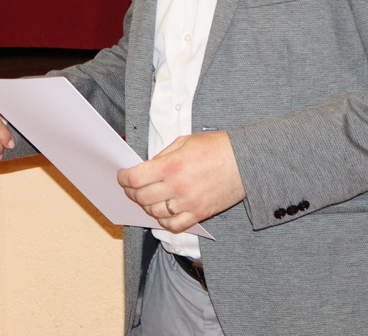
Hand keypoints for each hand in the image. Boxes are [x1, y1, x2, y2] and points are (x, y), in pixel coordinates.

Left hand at [117, 132, 244, 233]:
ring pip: (154, 213)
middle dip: (131, 191)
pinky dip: (163, 222)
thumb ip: (163, 156)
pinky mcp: (200, 214)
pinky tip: (163, 212)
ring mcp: (188, 203)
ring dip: (146, 205)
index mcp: (171, 166)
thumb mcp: (185, 141)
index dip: (123, 178)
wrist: (245, 161)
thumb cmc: (217, 147)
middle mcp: (177, 187)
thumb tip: (147, 167)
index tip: (122, 176)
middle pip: (141, 197)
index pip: (135, 178)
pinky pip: (174, 225)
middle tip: (131, 187)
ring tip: (147, 197)